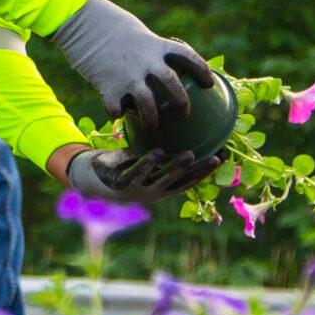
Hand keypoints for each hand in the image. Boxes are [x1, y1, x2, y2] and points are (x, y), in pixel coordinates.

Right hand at [49, 0, 213, 128]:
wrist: (83, 21)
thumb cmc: (112, 26)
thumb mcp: (140, 35)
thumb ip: (154, 52)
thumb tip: (167, 68)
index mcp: (157, 46)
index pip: (189, 57)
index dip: (202, 71)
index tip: (209, 84)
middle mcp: (147, 61)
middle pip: (174, 86)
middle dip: (182, 104)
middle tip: (183, 115)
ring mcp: (128, 75)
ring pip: (149, 105)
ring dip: (152, 119)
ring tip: (152, 126)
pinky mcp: (108, 86)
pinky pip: (117, 109)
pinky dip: (117, 114)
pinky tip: (117, 116)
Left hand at [65, 145, 222, 206]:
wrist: (92, 173)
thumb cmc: (124, 163)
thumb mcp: (146, 153)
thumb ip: (163, 145)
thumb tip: (181, 122)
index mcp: (161, 186)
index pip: (188, 180)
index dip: (206, 171)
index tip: (222, 157)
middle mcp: (152, 192)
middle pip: (179, 183)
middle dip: (198, 172)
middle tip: (214, 158)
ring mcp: (136, 190)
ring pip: (160, 181)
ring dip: (176, 169)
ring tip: (189, 156)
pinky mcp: (119, 184)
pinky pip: (135, 174)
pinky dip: (147, 164)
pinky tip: (158, 154)